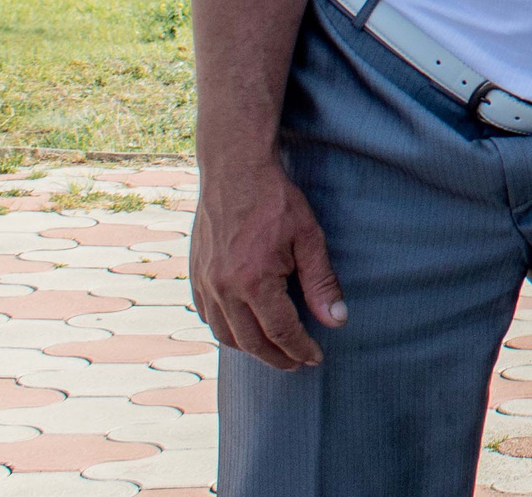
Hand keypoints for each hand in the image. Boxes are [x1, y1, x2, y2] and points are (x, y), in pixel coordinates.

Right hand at [189, 157, 345, 369]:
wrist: (234, 170)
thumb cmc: (276, 201)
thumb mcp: (309, 237)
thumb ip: (321, 282)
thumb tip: (337, 320)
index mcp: (254, 281)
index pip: (280, 332)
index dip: (300, 349)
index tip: (316, 357)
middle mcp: (224, 288)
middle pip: (251, 342)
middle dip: (277, 358)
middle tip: (297, 362)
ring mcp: (205, 283)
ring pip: (224, 335)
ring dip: (250, 349)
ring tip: (274, 351)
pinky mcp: (194, 275)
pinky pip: (207, 316)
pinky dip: (226, 330)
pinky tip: (244, 329)